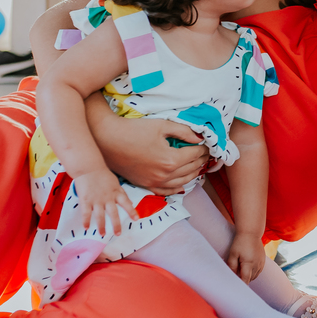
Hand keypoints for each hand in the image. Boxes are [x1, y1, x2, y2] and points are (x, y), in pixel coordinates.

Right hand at [72, 169, 130, 236]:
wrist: (88, 167)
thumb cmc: (102, 174)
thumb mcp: (115, 183)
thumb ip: (121, 193)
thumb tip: (130, 203)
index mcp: (116, 192)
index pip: (126, 203)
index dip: (131, 211)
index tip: (136, 219)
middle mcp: (107, 198)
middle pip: (113, 213)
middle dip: (116, 225)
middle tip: (118, 234)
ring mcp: (96, 200)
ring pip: (100, 216)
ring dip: (101, 226)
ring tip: (102, 234)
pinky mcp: (86, 200)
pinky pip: (86, 213)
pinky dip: (86, 221)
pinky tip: (86, 228)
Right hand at [91, 107, 210, 194]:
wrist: (108, 139)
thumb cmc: (134, 130)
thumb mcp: (162, 125)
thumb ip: (183, 131)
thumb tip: (199, 137)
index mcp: (170, 160)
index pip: (195, 155)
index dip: (204, 148)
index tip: (208, 143)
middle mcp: (164, 175)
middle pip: (191, 169)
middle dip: (201, 160)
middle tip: (206, 153)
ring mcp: (155, 182)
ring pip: (182, 182)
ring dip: (193, 173)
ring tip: (198, 165)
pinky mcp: (146, 185)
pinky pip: (167, 192)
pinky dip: (178, 187)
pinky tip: (183, 182)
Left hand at [226, 232, 265, 282]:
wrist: (251, 233)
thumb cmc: (240, 243)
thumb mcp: (233, 254)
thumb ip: (232, 266)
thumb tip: (232, 276)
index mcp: (249, 264)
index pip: (246, 280)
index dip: (241, 286)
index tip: (237, 289)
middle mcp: (257, 265)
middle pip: (250, 279)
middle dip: (243, 279)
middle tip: (236, 275)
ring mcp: (261, 263)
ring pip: (255, 276)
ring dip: (249, 276)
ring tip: (241, 269)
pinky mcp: (263, 261)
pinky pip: (258, 271)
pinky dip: (253, 272)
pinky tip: (247, 266)